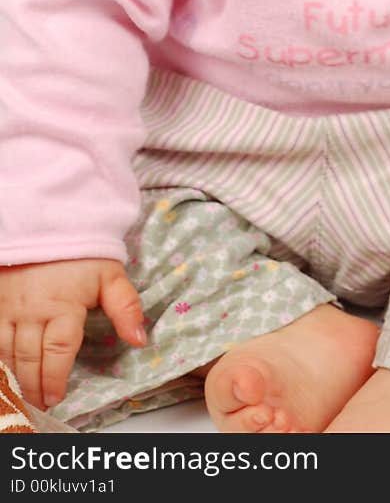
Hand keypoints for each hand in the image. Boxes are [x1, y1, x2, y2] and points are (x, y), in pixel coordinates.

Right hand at [0, 259, 145, 410]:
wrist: (51, 223)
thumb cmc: (83, 253)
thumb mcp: (111, 276)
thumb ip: (126, 308)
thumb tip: (139, 341)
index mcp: (63, 306)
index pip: (59, 351)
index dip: (56, 377)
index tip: (57, 396)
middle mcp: (32, 311)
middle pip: (31, 357)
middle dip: (35, 385)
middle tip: (40, 404)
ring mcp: (10, 308)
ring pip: (9, 351)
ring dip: (16, 376)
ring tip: (24, 395)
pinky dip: (0, 358)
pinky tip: (6, 370)